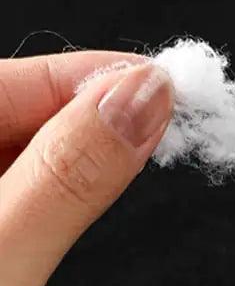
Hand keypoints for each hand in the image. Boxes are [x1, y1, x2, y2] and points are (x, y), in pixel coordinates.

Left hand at [0, 52, 173, 285]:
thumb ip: (66, 178)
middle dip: (88, 118)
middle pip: (6, 113)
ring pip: (9, 159)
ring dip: (72, 162)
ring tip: (131, 161)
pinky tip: (70, 209)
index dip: (92, 76)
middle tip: (164, 125)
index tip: (167, 84)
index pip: (3, 78)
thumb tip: (140, 101)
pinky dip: (47, 202)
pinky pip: (5, 204)